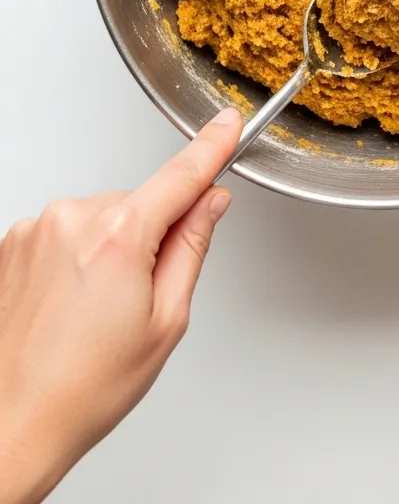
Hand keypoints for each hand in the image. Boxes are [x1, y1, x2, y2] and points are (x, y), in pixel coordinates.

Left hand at [0, 107, 242, 503]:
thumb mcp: (165, 322)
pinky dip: (76, 258)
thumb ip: (191, 249)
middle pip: (139, 204)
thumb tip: (208, 205)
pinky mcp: (13, 242)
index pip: (180, 176)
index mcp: (117, 237)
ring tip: (93, 313)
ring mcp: (36, 229)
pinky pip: (66, 232)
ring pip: (101, 219)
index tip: (228, 123)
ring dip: (109, 250)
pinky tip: (68, 306)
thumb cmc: (82, 388)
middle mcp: (71, 220)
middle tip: (137, 301)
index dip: (212, 148)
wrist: (11, 423)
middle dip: (150, 238)